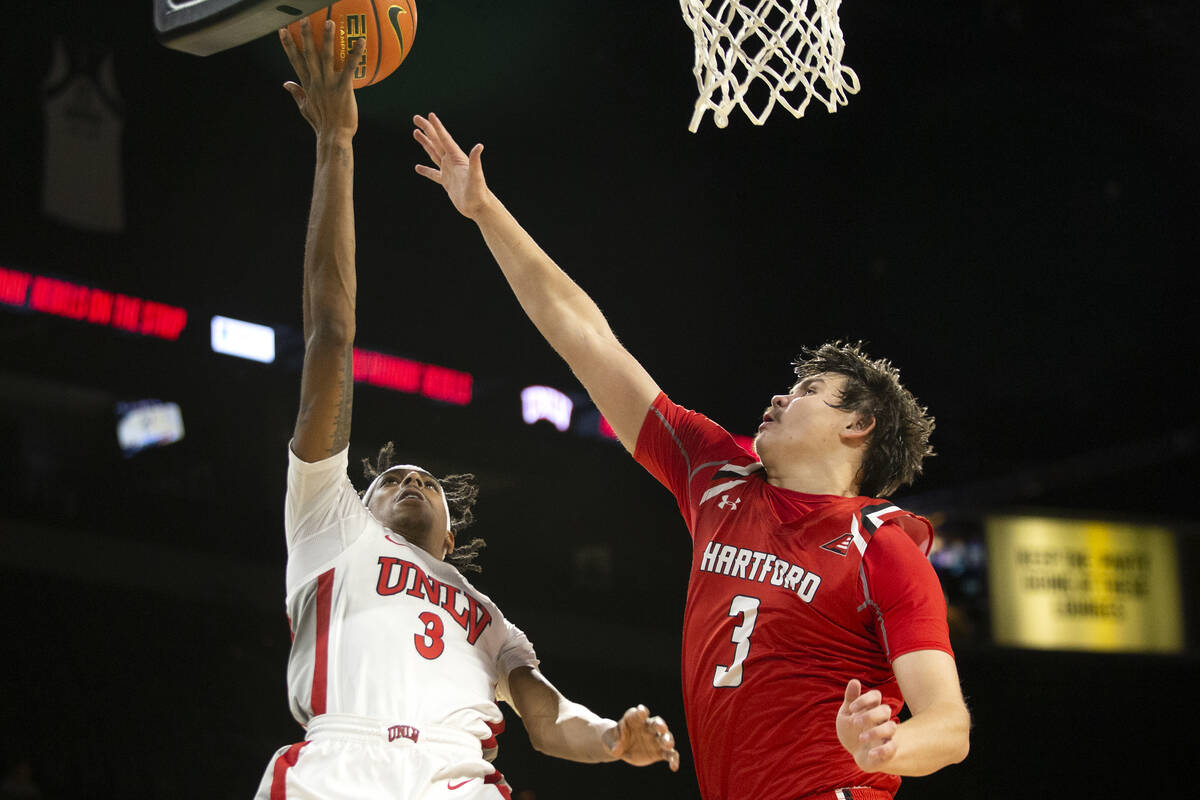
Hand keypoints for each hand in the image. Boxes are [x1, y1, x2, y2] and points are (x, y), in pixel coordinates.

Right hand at [278, 19, 361, 138]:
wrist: (334, 136)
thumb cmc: (322, 124)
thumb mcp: (305, 108)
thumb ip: (296, 94)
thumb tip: (286, 83)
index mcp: (307, 85)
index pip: (295, 61)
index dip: (288, 45)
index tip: (282, 30)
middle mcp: (316, 82)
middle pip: (308, 54)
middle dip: (304, 35)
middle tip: (303, 18)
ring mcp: (329, 85)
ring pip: (326, 57)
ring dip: (327, 39)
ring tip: (328, 22)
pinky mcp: (343, 88)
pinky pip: (349, 68)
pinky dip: (355, 54)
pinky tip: (361, 41)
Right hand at [413, 113, 491, 218]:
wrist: (480, 207)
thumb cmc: (479, 193)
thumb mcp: (476, 176)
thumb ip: (475, 161)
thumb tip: (479, 146)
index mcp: (457, 158)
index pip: (445, 139)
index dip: (437, 127)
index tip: (430, 115)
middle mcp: (452, 161)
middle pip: (437, 141)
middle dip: (427, 129)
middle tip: (416, 118)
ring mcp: (449, 171)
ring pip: (434, 153)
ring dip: (425, 143)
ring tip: (416, 132)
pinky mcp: (446, 182)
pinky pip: (433, 174)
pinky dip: (425, 170)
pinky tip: (417, 167)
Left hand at [606, 704, 679, 770]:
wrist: (620, 747)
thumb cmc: (614, 739)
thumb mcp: (610, 740)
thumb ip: (614, 744)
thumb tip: (616, 751)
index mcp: (634, 719)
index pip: (638, 714)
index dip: (640, 712)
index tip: (641, 710)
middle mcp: (647, 727)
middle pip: (656, 723)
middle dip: (660, 725)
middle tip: (661, 728)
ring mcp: (655, 739)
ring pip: (664, 737)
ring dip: (667, 740)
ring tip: (668, 745)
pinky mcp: (659, 751)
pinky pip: (669, 754)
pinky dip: (673, 759)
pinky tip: (674, 767)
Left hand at [836, 679, 897, 770]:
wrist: (854, 752)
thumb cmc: (851, 729)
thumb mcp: (846, 714)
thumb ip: (850, 699)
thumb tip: (855, 681)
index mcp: (871, 708)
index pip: (875, 695)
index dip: (864, 699)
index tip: (851, 709)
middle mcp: (881, 719)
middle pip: (885, 710)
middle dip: (870, 715)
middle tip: (855, 722)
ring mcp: (886, 734)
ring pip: (891, 727)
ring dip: (876, 732)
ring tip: (861, 738)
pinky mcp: (887, 750)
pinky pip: (892, 748)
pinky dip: (882, 750)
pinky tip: (870, 753)